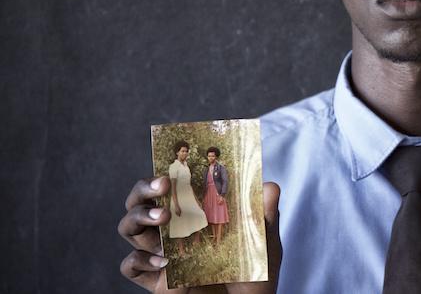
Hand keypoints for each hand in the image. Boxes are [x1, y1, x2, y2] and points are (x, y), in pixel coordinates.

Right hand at [118, 176, 281, 292]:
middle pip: (139, 201)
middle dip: (143, 187)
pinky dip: (139, 258)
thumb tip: (270, 186)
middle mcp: (171, 231)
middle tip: (164, 183)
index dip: (166, 171)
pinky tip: (163, 259)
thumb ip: (265, 214)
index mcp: (192, 215)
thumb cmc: (252, 276)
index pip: (170, 187)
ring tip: (163, 216)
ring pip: (129, 227)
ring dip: (140, 215)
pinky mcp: (156, 281)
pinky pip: (130, 266)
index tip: (175, 162)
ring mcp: (160, 254)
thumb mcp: (264, 241)